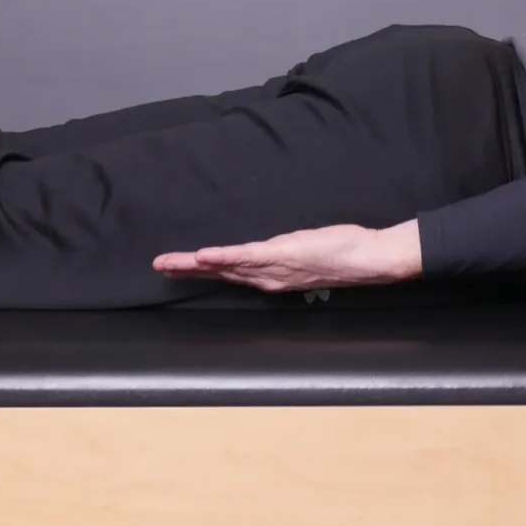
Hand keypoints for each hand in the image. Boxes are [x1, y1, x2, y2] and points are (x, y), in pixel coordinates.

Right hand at [153, 220, 422, 292]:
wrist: (368, 260)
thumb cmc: (342, 254)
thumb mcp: (308, 251)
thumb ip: (286, 252)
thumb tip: (270, 248)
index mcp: (271, 276)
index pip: (230, 272)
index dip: (203, 269)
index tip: (178, 265)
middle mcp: (267, 277)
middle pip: (219, 272)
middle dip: (187, 270)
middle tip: (158, 265)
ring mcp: (272, 268)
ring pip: (225, 266)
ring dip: (194, 264)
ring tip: (168, 262)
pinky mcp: (279, 256)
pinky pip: (245, 258)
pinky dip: (222, 257)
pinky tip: (202, 255)